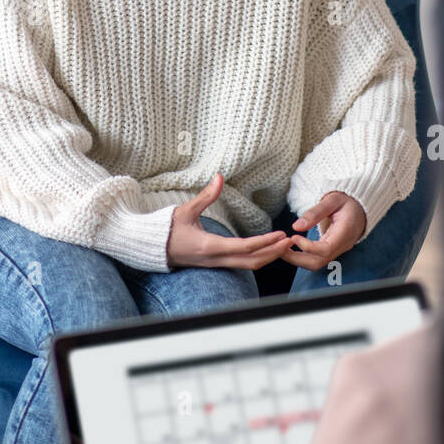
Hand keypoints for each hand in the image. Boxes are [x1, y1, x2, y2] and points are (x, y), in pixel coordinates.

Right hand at [167, 172, 297, 269]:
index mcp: (209, 247)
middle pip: (251, 262)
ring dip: (267, 257)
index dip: (265, 242)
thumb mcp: (185, 210)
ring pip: (247, 266)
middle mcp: (215, 259)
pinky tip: (266, 250)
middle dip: (273, 253)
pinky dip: (257, 258)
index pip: (244, 248)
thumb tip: (219, 177)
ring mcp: (215, 264)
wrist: (152, 248)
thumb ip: (205, 196)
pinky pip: (241, 265)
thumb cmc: (166, 229)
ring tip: (283, 246)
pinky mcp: (215, 264)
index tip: (281, 235)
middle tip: (291, 242)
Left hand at [279, 190, 366, 269]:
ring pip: (316, 263)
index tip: (293, 237)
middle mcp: (342, 245)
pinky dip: (302, 255)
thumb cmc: (348, 200)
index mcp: (344, 232)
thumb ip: (315, 212)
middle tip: (280, 247)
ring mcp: (337, 249)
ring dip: (297, 259)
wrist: (361, 206)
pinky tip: (292, 247)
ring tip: (283, 247)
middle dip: (297, 259)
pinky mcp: (332, 249)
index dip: (307, 247)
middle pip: (318, 262)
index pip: (325, 249)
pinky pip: (317, 258)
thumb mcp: (333, 199)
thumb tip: (296, 226)